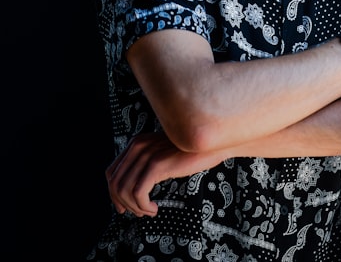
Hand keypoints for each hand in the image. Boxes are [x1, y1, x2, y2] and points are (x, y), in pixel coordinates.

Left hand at [106, 131, 225, 217]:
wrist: (213, 145)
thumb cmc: (192, 153)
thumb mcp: (164, 155)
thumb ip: (146, 164)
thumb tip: (130, 190)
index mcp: (137, 143)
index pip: (111, 172)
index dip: (113, 194)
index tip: (123, 207)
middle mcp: (138, 146)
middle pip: (115, 183)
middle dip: (122, 203)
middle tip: (137, 213)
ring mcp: (147, 154)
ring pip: (125, 190)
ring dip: (134, 207)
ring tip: (147, 212)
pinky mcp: (157, 165)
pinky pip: (138, 193)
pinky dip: (143, 206)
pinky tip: (154, 209)